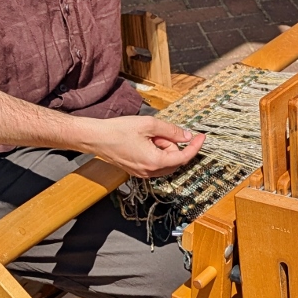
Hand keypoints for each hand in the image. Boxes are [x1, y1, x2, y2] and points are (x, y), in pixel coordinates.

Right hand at [85, 115, 204, 177]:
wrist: (96, 138)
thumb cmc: (118, 131)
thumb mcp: (149, 125)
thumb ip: (171, 131)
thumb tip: (187, 136)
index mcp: (154, 162)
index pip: (183, 157)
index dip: (195, 146)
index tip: (201, 137)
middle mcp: (149, 172)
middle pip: (174, 159)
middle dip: (172, 144)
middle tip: (158, 131)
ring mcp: (142, 173)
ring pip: (164, 161)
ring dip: (162, 147)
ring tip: (147, 135)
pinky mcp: (136, 170)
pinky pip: (154, 162)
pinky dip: (155, 150)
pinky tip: (143, 140)